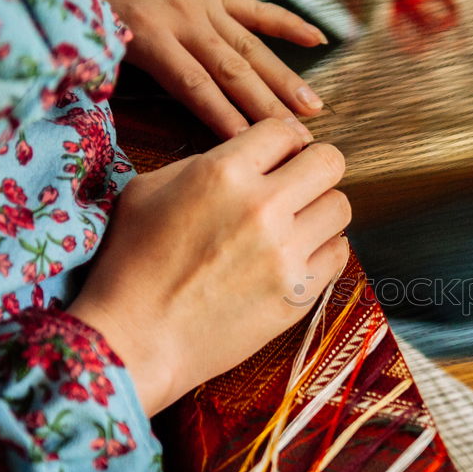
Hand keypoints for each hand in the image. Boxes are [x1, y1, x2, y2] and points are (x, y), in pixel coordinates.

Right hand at [68, 120, 350, 415]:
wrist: (136, 339)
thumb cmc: (131, 265)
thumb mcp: (148, 191)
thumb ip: (201, 164)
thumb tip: (244, 158)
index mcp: (222, 173)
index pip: (285, 131)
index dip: (283, 144)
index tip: (278, 160)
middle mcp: (262, 207)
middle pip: (329, 162)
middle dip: (315, 169)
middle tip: (299, 186)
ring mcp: (286, 252)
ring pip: (341, 207)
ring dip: (322, 211)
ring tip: (298, 224)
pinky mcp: (299, 292)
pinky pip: (340, 253)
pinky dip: (324, 251)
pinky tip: (298, 256)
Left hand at [76, 0, 326, 137]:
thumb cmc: (84, 3)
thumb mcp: (89, 45)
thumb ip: (117, 80)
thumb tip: (124, 123)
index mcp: (150, 37)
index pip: (197, 88)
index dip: (225, 118)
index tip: (251, 147)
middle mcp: (184, 20)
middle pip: (234, 73)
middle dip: (268, 108)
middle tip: (296, 139)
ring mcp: (204, 5)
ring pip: (251, 48)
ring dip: (284, 79)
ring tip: (311, 107)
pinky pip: (256, 9)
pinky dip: (287, 24)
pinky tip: (316, 40)